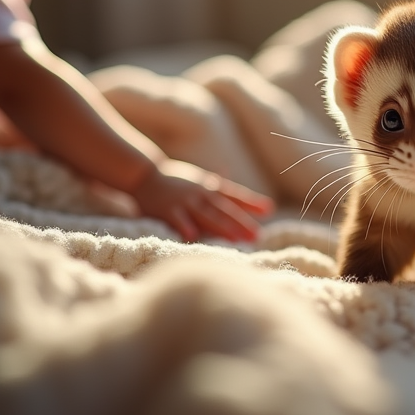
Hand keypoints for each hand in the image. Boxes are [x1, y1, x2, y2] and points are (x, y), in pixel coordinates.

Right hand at [129, 159, 273, 241]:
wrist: (146, 176)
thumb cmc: (178, 181)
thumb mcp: (202, 181)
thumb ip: (222, 188)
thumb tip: (240, 195)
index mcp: (210, 187)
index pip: (234, 195)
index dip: (251, 202)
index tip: (268, 210)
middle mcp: (201, 194)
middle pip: (224, 209)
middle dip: (241, 222)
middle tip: (257, 235)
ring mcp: (185, 202)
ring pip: (206, 215)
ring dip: (221, 227)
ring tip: (236, 239)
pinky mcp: (168, 210)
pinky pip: (178, 220)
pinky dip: (186, 227)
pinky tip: (194, 237)